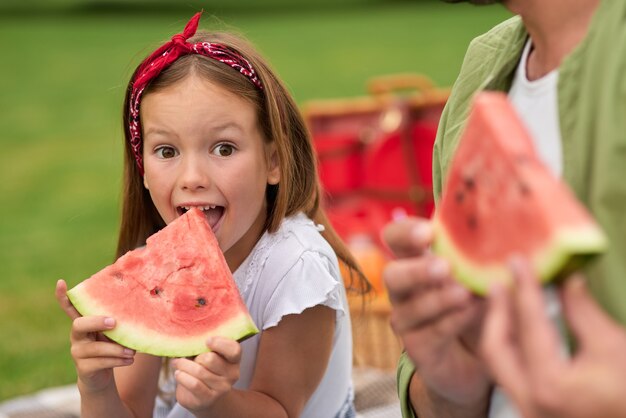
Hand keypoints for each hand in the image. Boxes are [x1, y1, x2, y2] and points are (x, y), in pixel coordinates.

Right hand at [55, 279, 135, 392]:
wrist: (102, 377)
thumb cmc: (111, 347)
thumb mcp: (114, 332)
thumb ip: (118, 322)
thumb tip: (141, 308)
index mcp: (84, 323)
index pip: (70, 307)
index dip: (63, 296)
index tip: (61, 282)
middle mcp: (77, 336)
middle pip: (79, 324)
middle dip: (96, 322)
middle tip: (114, 323)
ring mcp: (78, 352)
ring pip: (96, 348)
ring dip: (116, 349)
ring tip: (132, 351)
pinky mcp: (83, 368)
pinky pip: (101, 363)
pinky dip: (117, 361)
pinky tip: (129, 360)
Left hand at [173, 336, 240, 413]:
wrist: (204, 398)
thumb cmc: (204, 370)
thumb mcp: (209, 356)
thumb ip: (205, 347)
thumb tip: (188, 340)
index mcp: (234, 360)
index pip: (234, 350)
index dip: (220, 343)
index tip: (207, 340)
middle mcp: (232, 374)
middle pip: (211, 359)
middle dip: (196, 356)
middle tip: (189, 358)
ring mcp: (222, 388)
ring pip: (199, 371)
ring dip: (184, 365)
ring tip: (177, 363)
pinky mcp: (209, 399)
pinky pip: (193, 384)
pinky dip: (182, 376)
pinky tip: (178, 373)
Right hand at [382, 217, 490, 414]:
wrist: (485, 356)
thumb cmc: (482, 303)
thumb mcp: (486, 275)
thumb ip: (487, 255)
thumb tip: (507, 235)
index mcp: (415, 261)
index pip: (396, 238)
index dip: (405, 233)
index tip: (428, 232)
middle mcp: (405, 290)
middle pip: (391, 275)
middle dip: (416, 270)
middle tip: (444, 268)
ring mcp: (408, 320)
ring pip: (408, 308)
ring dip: (437, 300)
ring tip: (464, 295)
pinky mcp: (417, 347)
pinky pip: (430, 333)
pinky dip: (451, 321)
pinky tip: (471, 312)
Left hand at [481, 258, 625, 417]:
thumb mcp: (614, 347)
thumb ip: (582, 311)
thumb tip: (566, 281)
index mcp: (549, 386)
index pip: (530, 325)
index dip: (525, 288)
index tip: (518, 263)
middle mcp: (530, 404)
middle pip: (496, 347)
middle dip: (497, 311)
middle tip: (501, 281)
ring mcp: (529, 413)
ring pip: (499, 364)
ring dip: (501, 329)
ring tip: (505, 299)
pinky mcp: (534, 414)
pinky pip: (511, 376)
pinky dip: (512, 349)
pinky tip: (517, 328)